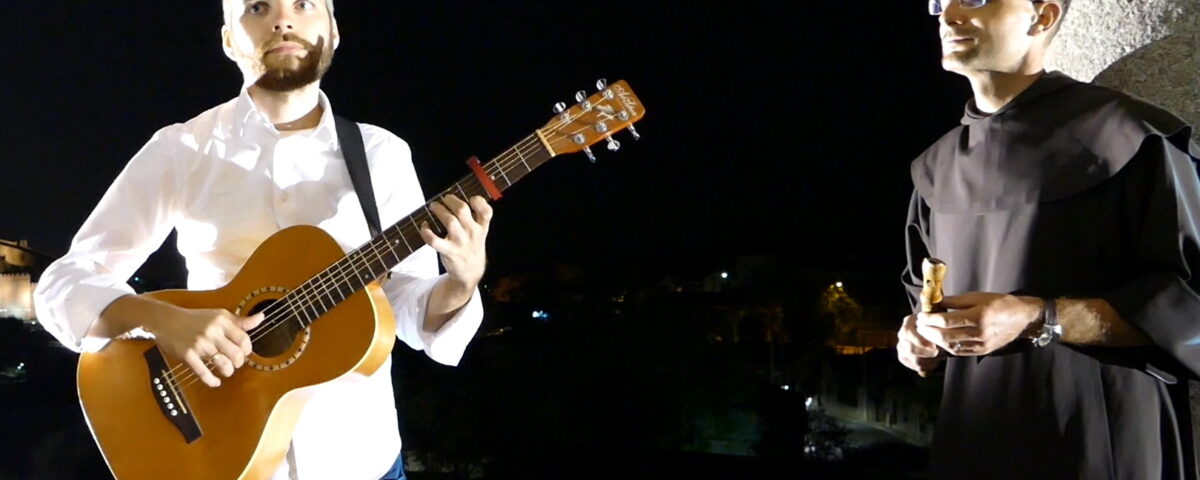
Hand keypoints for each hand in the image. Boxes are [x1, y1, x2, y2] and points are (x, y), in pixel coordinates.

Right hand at [146, 306, 263, 387]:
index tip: (243, 352)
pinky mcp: (187, 355)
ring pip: (223, 364)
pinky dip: (212, 380)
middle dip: (239, 363)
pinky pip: (204, 373)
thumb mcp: (219, 315)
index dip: (247, 350)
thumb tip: (261, 318)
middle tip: (235, 363)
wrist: (166, 320)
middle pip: (236, 354)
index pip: (244, 339)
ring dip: (228, 371)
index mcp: (222, 321)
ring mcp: (199, 344)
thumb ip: (240, 320)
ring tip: (226, 370)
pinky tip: (215, 381)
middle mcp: (212, 331)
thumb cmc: (196, 318)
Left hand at [419, 194, 491, 287]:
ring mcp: (460, 242)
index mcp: (482, 227)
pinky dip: (426, 231)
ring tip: (433, 206)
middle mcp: (472, 233)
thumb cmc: (472, 247)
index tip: (471, 199)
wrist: (470, 272)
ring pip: (449, 221)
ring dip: (439, 210)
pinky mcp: (448, 251)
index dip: (479, 202)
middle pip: (462, 210)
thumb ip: (476, 218)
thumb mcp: (481, 233)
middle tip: (444, 199)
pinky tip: (425, 225)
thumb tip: (457, 199)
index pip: (486, 212)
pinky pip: (434, 240)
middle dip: (450, 200)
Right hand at [897, 314, 943, 376]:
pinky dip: (927, 367)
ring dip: (930, 361)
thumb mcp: (936, 319)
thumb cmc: (935, 324)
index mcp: (908, 322)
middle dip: (927, 354)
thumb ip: (937, 324)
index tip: (935, 346)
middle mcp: (902, 334)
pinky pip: (916, 367)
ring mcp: (901, 346)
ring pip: (915, 360)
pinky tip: (934, 362)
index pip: (908, 333)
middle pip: (910, 349)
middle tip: (939, 353)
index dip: (921, 342)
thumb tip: (941, 335)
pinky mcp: (904, 357)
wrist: (930, 329)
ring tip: (939, 357)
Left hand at [915, 292, 1041, 355]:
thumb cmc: (999, 303)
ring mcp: (982, 344)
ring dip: (935, 340)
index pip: (946, 321)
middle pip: (945, 335)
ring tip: (926, 332)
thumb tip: (934, 302)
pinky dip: (947, 346)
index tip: (921, 316)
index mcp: (978, 316)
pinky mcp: (983, 351)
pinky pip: (960, 351)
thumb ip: (954, 301)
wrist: (1022, 318)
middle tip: (919, 325)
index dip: (930, 319)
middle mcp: (980, 332)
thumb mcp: (977, 296)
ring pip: (951, 346)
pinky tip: (940, 339)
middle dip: (928, 331)